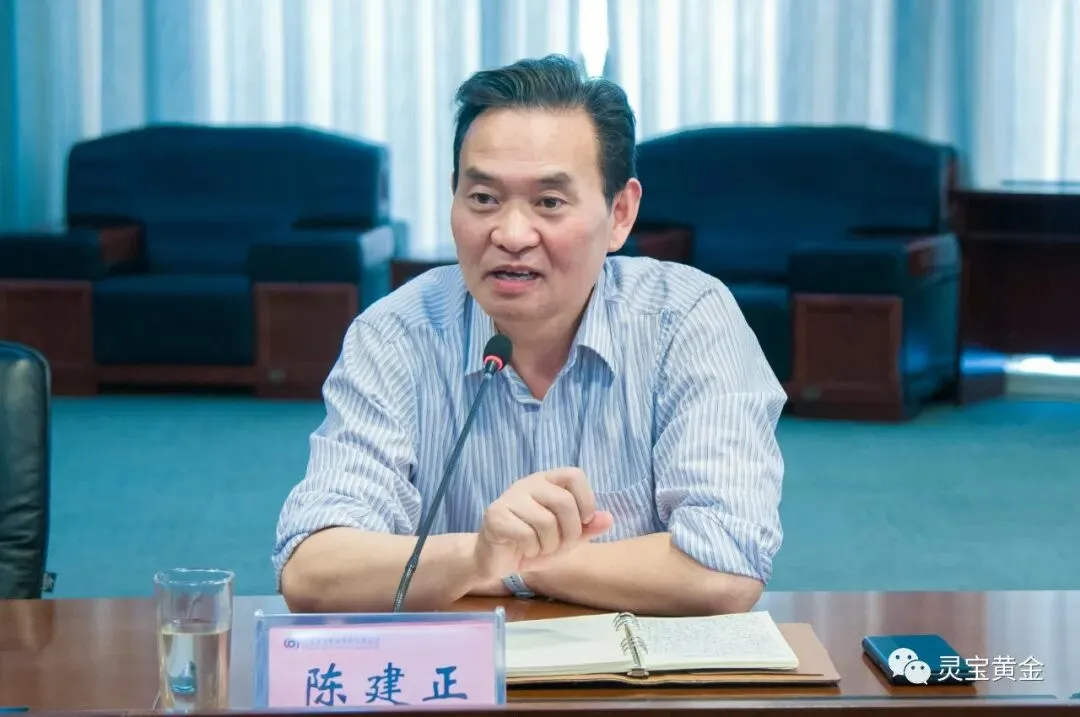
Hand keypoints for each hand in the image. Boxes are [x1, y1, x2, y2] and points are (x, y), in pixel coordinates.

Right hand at [472, 467, 613, 580]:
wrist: (495, 560)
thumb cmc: (533, 545)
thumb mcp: (566, 539)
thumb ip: (586, 529)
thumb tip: (608, 518)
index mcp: (546, 481)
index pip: (574, 475)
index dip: (586, 501)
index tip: (583, 522)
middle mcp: (528, 483)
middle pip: (564, 502)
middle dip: (569, 533)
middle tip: (559, 545)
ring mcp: (510, 497)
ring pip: (546, 522)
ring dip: (548, 546)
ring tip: (538, 548)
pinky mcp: (495, 516)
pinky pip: (526, 535)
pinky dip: (530, 550)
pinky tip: (522, 549)